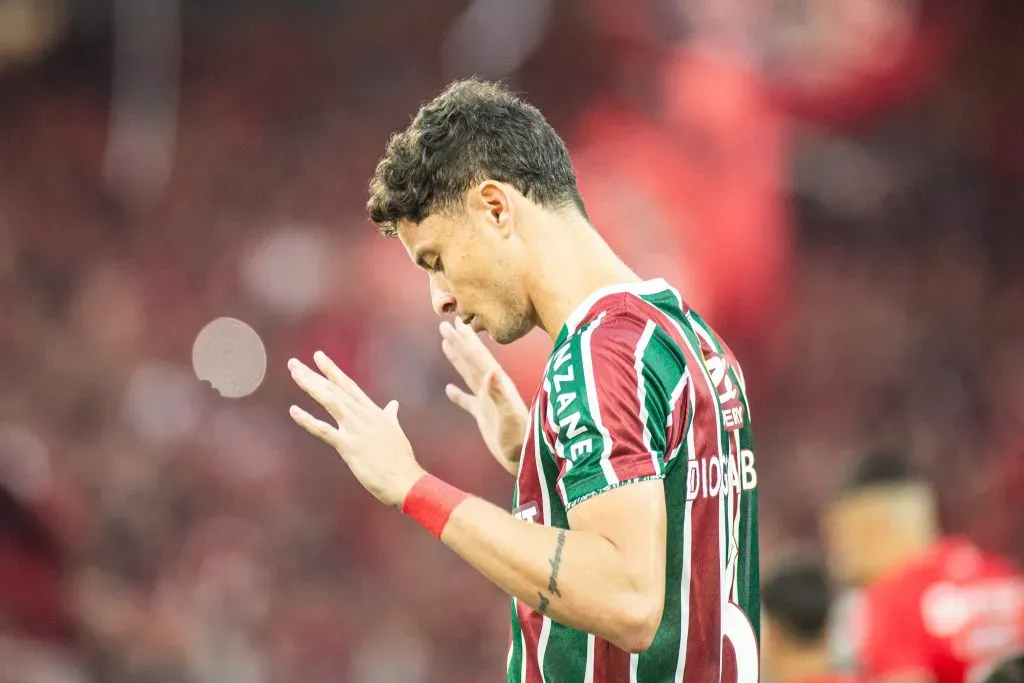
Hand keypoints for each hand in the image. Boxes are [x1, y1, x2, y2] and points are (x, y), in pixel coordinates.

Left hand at [288, 351, 425, 507]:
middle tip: (293, 363)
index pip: (348, 385)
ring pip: (329, 400)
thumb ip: (390, 416)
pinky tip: (294, 411)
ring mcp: (355, 429)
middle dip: (313, 374)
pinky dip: (307, 420)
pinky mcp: (349, 445)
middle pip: (334, 389)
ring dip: (310, 385)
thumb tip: (393, 405)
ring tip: (294, 373)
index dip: (332, 370)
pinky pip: (324, 430)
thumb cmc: (400, 459)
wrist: (405, 480)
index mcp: (372, 411)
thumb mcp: (395, 431)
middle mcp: (363, 415)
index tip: (318, 356)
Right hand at [440, 319, 529, 475]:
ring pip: (468, 374)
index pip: (479, 356)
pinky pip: (467, 401)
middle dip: (459, 341)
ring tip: (446, 343)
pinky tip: (449, 390)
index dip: (467, 339)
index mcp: (498, 384)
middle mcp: (492, 388)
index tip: (456, 322)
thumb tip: (491, 369)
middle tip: (445, 324)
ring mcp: (487, 401)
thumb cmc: (519, 438)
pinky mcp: (484, 416)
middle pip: (472, 359)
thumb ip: (500, 393)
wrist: (524, 458)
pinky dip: (457, 395)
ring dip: (457, 358)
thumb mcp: (509, 416)